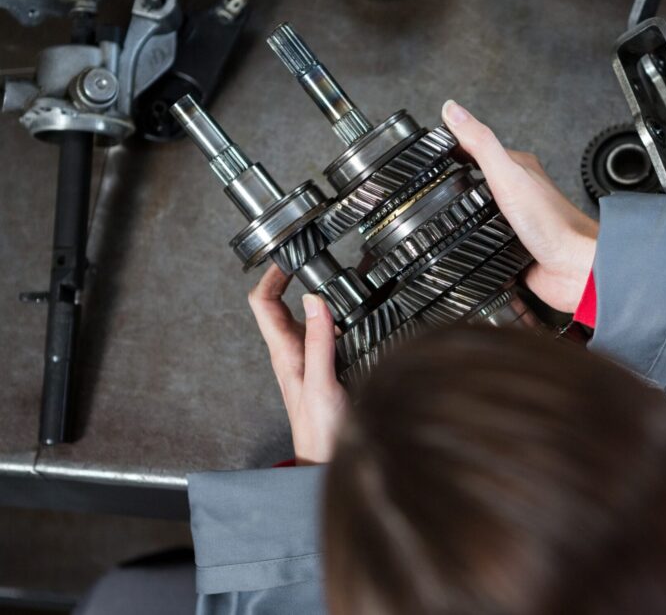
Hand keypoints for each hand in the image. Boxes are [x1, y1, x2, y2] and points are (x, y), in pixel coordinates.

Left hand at [248, 264, 347, 464]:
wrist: (328, 463)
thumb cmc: (321, 433)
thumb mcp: (322, 382)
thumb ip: (318, 342)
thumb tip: (315, 300)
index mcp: (284, 353)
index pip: (263, 303)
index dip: (271, 275)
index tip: (288, 257)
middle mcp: (292, 354)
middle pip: (280, 306)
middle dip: (291, 279)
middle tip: (309, 259)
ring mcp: (306, 362)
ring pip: (303, 319)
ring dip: (313, 297)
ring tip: (331, 279)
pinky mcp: (323, 370)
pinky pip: (321, 336)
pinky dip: (331, 319)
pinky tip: (348, 317)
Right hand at [442, 100, 597, 312]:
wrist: (573, 268)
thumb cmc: (552, 223)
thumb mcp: (507, 175)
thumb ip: (480, 143)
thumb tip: (453, 109)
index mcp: (519, 169)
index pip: (480, 148)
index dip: (456, 145)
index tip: (432, 145)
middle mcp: (519, 193)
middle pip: (481, 180)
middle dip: (457, 180)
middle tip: (433, 177)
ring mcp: (516, 221)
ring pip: (484, 212)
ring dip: (465, 212)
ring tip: (442, 209)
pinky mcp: (513, 248)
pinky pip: (488, 241)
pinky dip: (475, 241)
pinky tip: (465, 242)